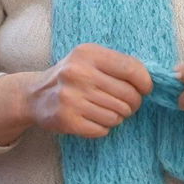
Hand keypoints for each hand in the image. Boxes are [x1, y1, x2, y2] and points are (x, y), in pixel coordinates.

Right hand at [25, 43, 152, 138]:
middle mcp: (79, 74)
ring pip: (117, 115)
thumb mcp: (89, 58)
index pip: (130, 68)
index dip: (144, 81)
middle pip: (127, 95)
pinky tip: (95, 119)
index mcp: (88, 53)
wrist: (35, 95)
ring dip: (119, 116)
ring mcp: (71, 98)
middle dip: (134, 102)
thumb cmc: (71, 74)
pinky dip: (104, 127)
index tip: (146, 89)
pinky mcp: (67, 120)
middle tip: (128, 103)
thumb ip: (116, 63)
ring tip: (109, 110)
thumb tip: (148, 79)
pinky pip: (103, 129)